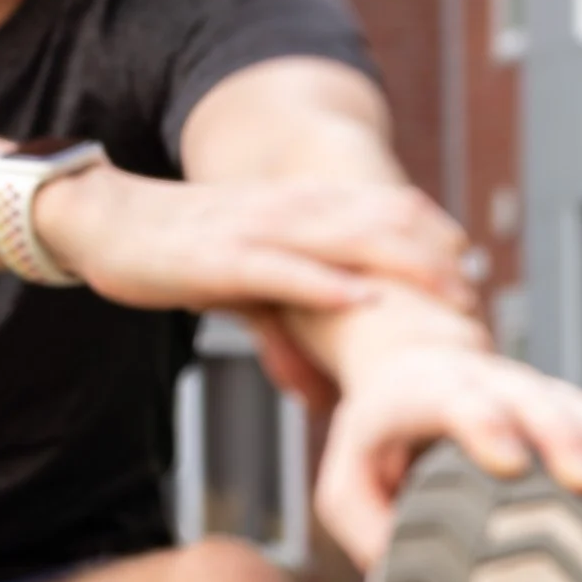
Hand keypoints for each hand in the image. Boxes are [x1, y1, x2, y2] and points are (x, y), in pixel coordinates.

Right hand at [37, 163, 473, 315]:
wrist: (104, 222)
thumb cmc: (174, 253)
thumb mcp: (242, 280)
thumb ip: (286, 312)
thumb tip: (315, 373)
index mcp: (299, 207)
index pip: (382, 208)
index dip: (431, 235)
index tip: (471, 271)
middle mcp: (290, 209)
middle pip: (381, 220)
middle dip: (434, 255)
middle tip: (477, 293)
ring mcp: (260, 231)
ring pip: (347, 239)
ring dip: (403, 264)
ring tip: (448, 292)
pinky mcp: (224, 260)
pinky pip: (285, 271)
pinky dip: (327, 284)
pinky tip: (363, 297)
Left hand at [315, 336, 581, 569]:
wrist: (405, 370)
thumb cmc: (371, 447)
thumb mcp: (344, 487)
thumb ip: (364, 528)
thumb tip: (403, 572)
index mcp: (417, 395)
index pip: (453, 400)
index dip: (483, 426)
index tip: (510, 464)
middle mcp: (475, 380)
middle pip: (523, 397)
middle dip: (557, 437)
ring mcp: (517, 386)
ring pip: (562, 400)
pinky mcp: (547, 400)